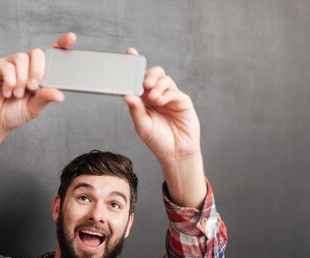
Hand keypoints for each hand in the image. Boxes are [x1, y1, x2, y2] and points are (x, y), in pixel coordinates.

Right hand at [0, 33, 75, 168]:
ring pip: (21, 58)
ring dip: (21, 79)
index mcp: (38, 73)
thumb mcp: (34, 108)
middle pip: (37, 53)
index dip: (61, 43)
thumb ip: (45, 98)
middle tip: (32, 87)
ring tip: (17, 95)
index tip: (71, 38)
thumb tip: (59, 94)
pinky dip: (9, 82)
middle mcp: (25, 66)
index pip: (51, 54)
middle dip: (37, 70)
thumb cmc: (14, 113)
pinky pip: (7, 66)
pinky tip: (7, 92)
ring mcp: (10, 64)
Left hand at [123, 49, 200, 163]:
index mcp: (144, 99)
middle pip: (153, 73)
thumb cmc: (157, 140)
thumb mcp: (142, 125)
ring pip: (164, 79)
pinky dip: (166, 93)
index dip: (135, 64)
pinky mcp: (182, 101)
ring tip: (153, 98)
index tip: (129, 53)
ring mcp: (170, 96)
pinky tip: (161, 101)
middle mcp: (156, 94)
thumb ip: (135, 110)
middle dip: (149, 74)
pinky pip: (174, 91)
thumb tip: (127, 95)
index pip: (138, 78)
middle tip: (146, 84)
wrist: (175, 153)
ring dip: (158, 85)